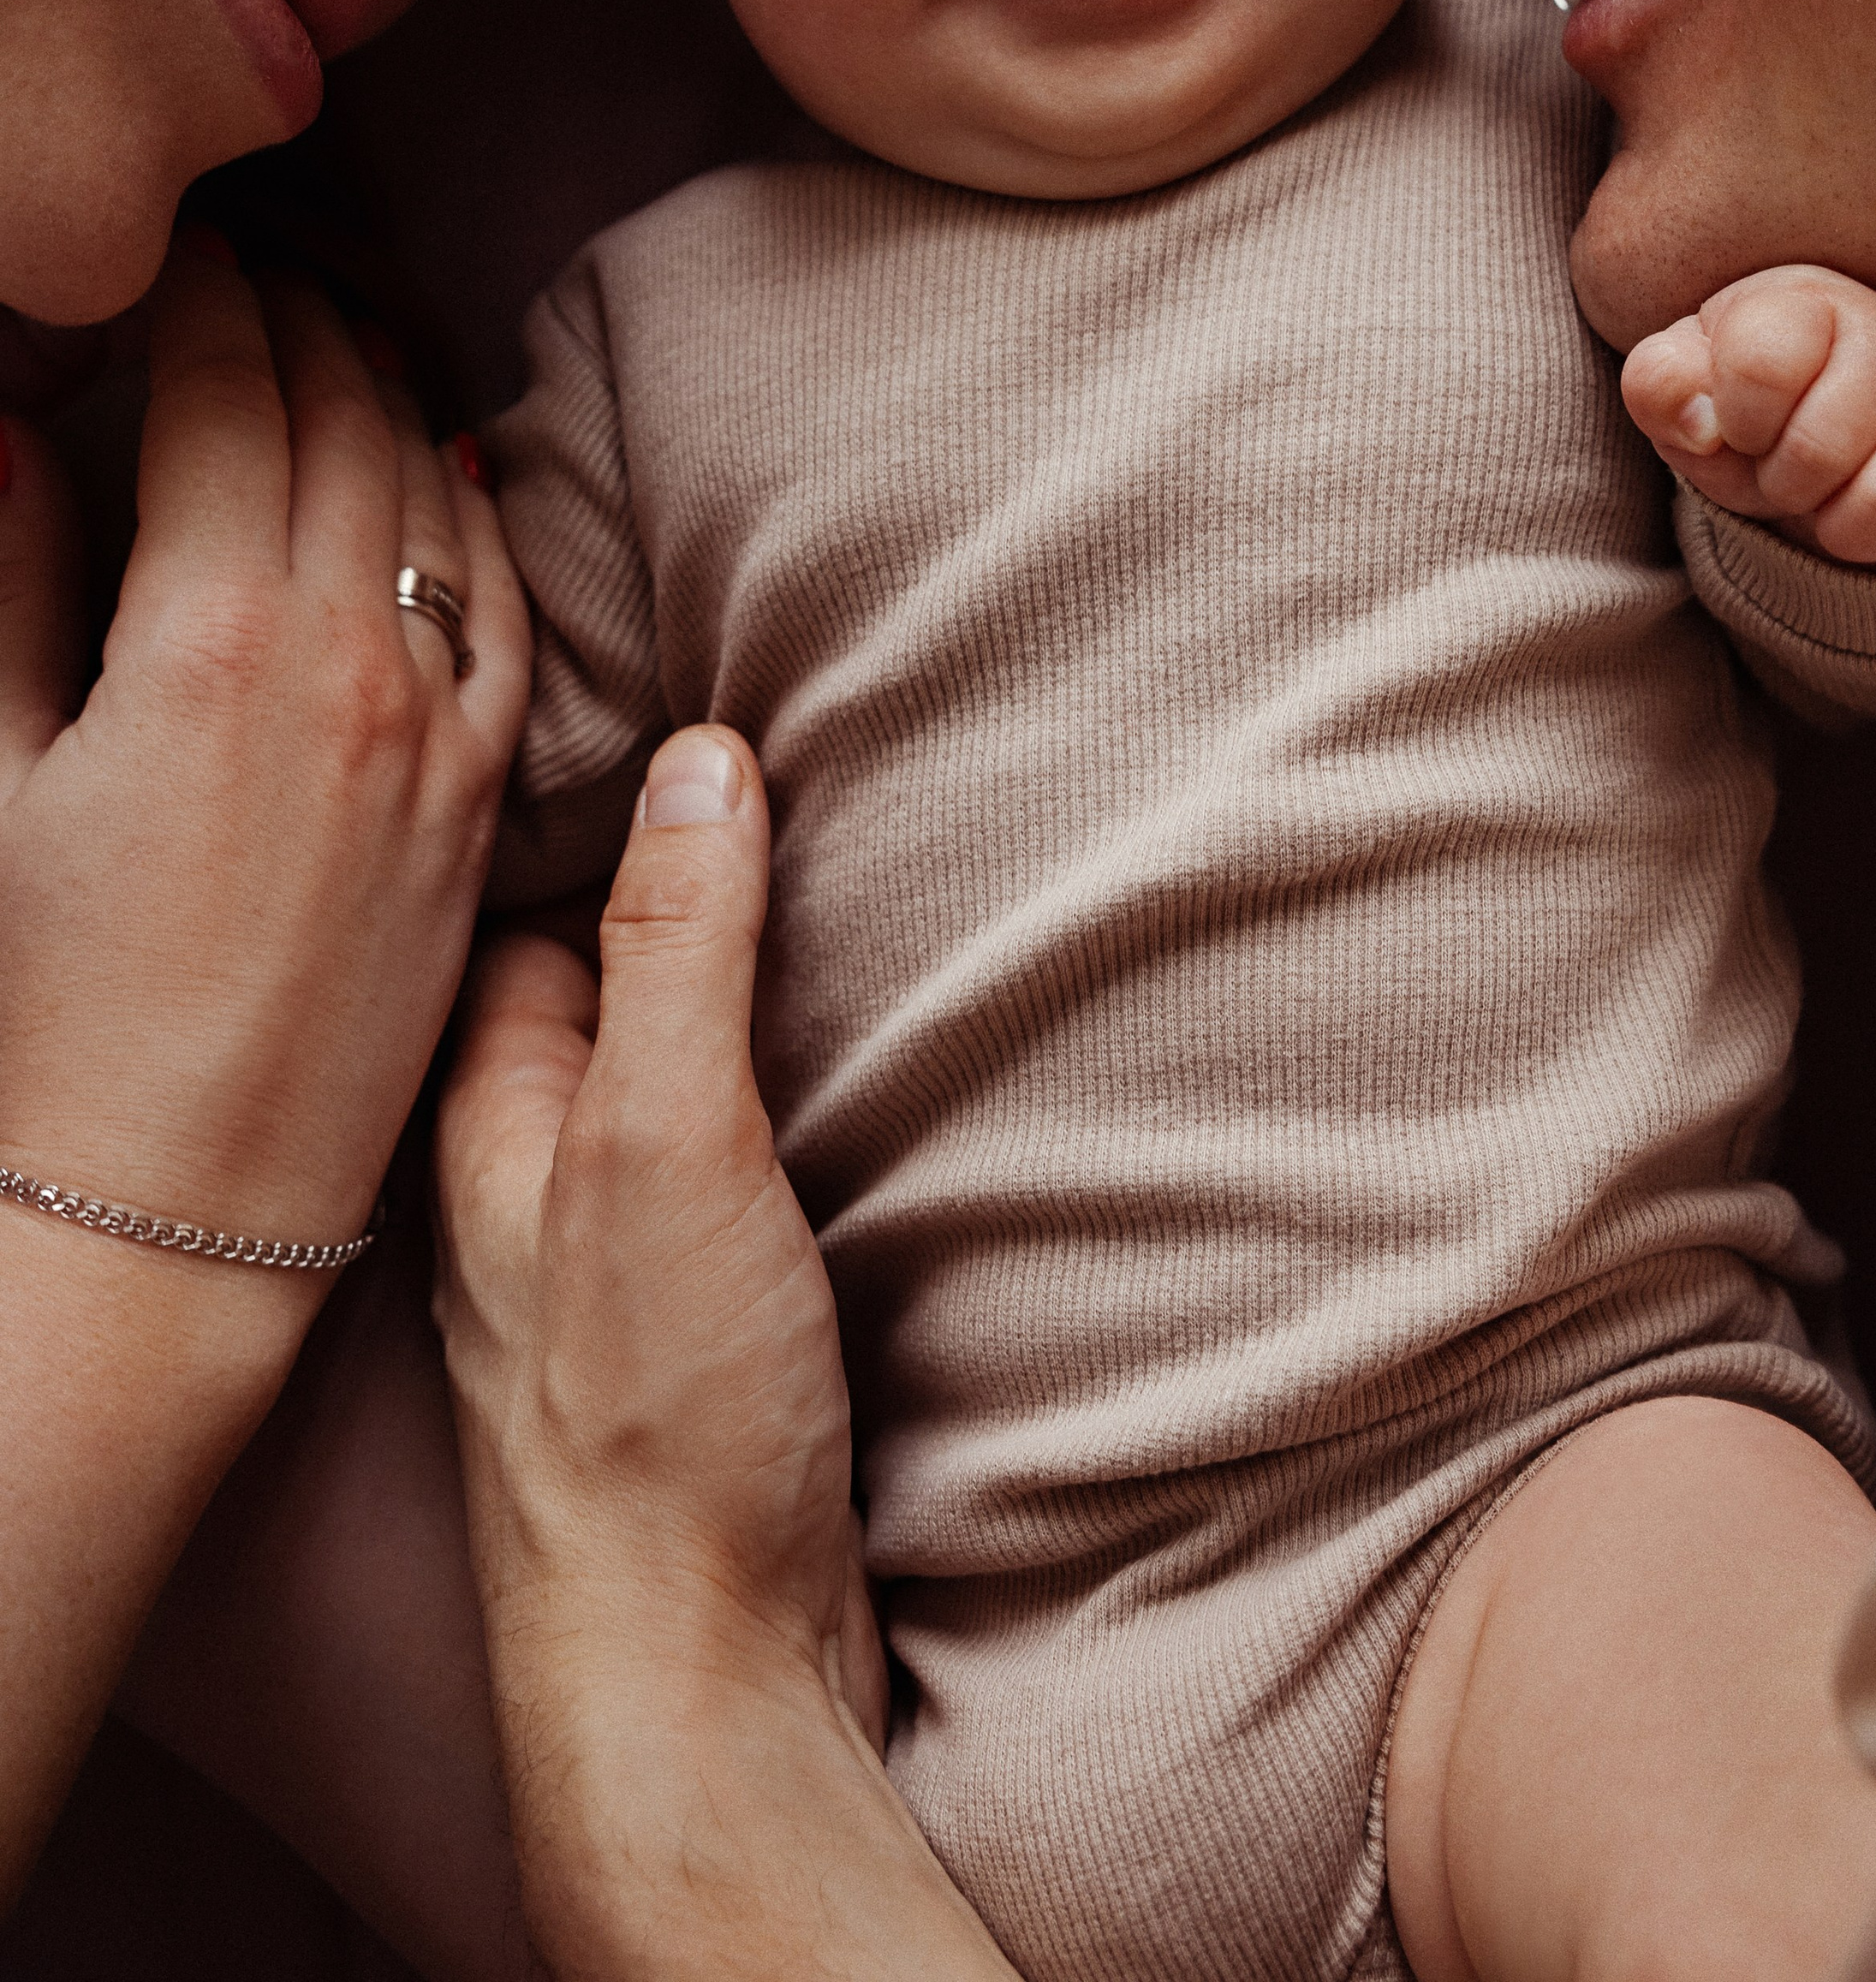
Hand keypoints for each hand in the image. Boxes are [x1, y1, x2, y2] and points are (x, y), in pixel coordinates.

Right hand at [0, 240, 529, 1245]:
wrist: (171, 1200)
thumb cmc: (42, 1000)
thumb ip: (6, 579)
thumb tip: (10, 428)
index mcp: (209, 632)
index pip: (226, 389)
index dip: (200, 293)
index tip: (175, 244)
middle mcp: (347, 657)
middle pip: (339, 416)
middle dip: (295, 313)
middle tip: (252, 260)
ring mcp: (434, 726)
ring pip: (430, 493)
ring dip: (385, 391)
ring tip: (335, 331)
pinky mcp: (482, 799)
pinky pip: (502, 613)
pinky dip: (472, 519)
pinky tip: (448, 470)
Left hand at [435, 731, 1012, 1981]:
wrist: (703, 1680)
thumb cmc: (653, 1420)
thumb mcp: (665, 1140)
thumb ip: (680, 948)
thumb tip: (699, 754)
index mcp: (491, 1117)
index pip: (535, 900)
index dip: (609, 800)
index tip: (703, 702)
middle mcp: (536, 1177)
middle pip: (608, 980)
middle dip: (694, 889)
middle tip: (809, 772)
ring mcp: (620, 1256)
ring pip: (681, 1072)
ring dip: (760, 1001)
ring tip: (866, 891)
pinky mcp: (707, 1325)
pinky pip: (741, 1160)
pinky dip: (800, 1102)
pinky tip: (877, 1070)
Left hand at [1622, 265, 1875, 586]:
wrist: (1830, 407)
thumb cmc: (1746, 397)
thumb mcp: (1683, 381)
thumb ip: (1661, 385)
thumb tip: (1699, 424)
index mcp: (1801, 303)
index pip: (1761, 365)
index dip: (1737, 421)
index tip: (1740, 423)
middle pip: (1820, 451)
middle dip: (1781, 485)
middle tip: (1785, 470)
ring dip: (1838, 530)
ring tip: (1831, 497)